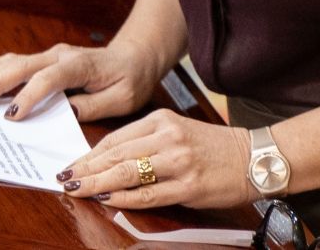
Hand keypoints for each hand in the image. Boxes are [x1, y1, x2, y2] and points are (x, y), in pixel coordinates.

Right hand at [0, 41, 161, 122]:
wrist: (134, 57)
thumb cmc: (130, 80)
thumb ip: (94, 106)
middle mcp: (61, 56)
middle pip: (24, 66)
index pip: (49, 79)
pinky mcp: (47, 59)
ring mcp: (52, 55)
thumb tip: (66, 112)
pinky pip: (18, 60)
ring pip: (17, 61)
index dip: (29, 96)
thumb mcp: (122, 99)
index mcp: (80, 66)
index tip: (12, 116)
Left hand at [57, 109, 253, 209]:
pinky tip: (108, 199)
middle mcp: (167, 137)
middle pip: (115, 154)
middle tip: (63, 178)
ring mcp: (178, 161)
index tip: (70, 164)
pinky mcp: (188, 185)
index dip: (89, 153)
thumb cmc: (215, 147)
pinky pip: (149, 194)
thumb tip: (109, 162)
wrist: (255, 157)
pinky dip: (124, 198)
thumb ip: (147, 141)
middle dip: (85, 168)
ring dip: (97, 182)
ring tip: (77, 189)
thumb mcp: (178, 131)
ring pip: (127, 172)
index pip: (115, 138)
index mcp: (162, 120)